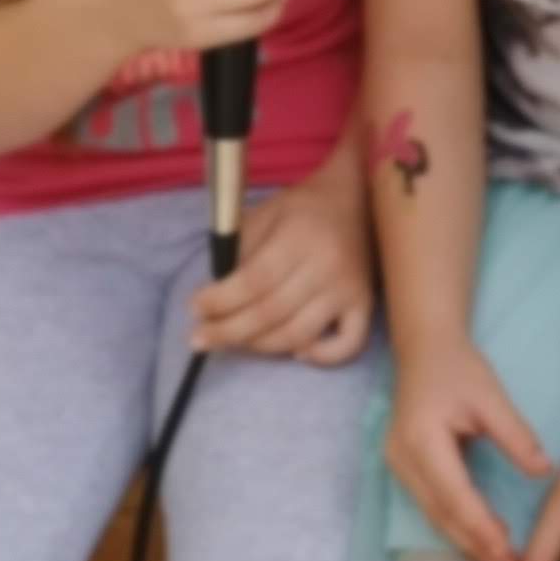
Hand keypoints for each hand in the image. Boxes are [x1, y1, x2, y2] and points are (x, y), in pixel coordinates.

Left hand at [191, 155, 373, 364]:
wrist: (355, 202)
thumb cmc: (301, 210)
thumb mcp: (265, 215)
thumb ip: (240, 253)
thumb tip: (213, 297)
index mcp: (299, 238)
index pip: (254, 280)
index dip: (221, 300)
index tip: (194, 308)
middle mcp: (327, 267)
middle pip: (271, 313)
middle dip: (228, 331)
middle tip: (199, 338)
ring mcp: (348, 290)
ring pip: (299, 335)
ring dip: (260, 346)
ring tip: (233, 343)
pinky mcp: (365, 306)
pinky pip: (348, 345)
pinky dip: (322, 357)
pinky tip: (297, 353)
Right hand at [384, 343, 551, 560]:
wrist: (425, 351)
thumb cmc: (459, 369)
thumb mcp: (492, 396)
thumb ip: (516, 435)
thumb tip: (544, 470)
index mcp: (422, 439)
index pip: (454, 494)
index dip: (481, 527)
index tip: (509, 552)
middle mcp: (403, 458)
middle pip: (441, 514)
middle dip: (475, 545)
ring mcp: (399, 466)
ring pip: (434, 515)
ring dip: (466, 541)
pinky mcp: (405, 469)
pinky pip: (432, 506)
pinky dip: (457, 525)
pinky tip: (483, 539)